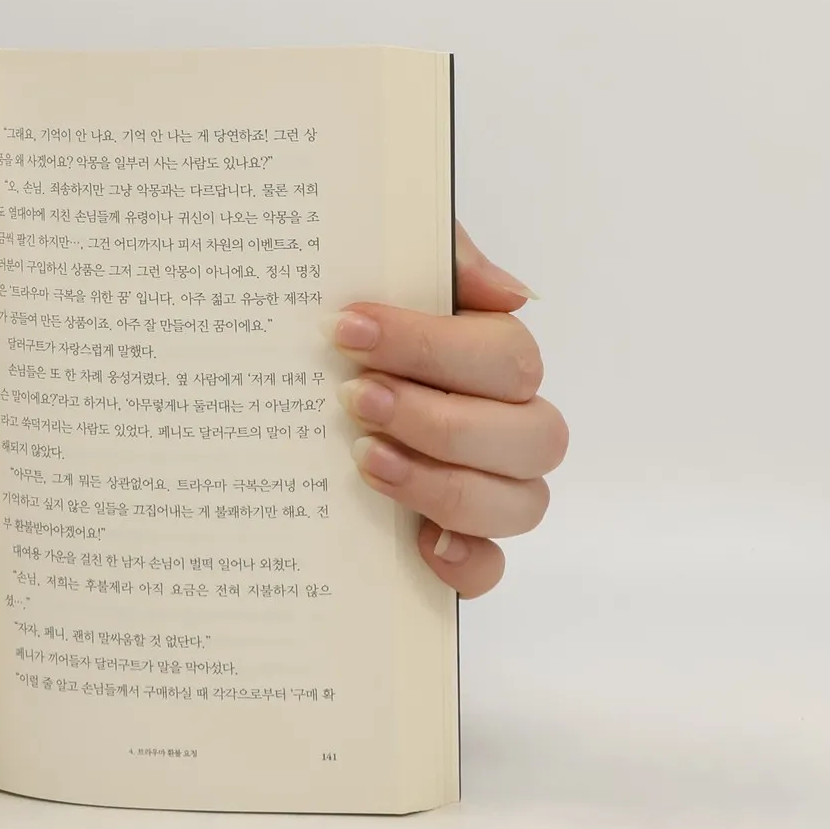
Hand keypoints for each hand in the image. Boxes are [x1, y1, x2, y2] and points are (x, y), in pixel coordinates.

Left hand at [327, 225, 565, 597]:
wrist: (298, 366)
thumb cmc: (357, 317)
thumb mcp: (389, 261)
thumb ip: (448, 260)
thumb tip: (512, 294)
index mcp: (500, 357)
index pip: (505, 357)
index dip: (429, 345)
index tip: (347, 329)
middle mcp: (512, 425)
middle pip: (531, 435)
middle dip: (438, 419)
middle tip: (354, 397)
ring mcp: (494, 487)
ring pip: (522, 503)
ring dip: (443, 482)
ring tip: (362, 458)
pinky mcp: (460, 542)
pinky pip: (491, 567)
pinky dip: (465, 562)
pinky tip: (418, 543)